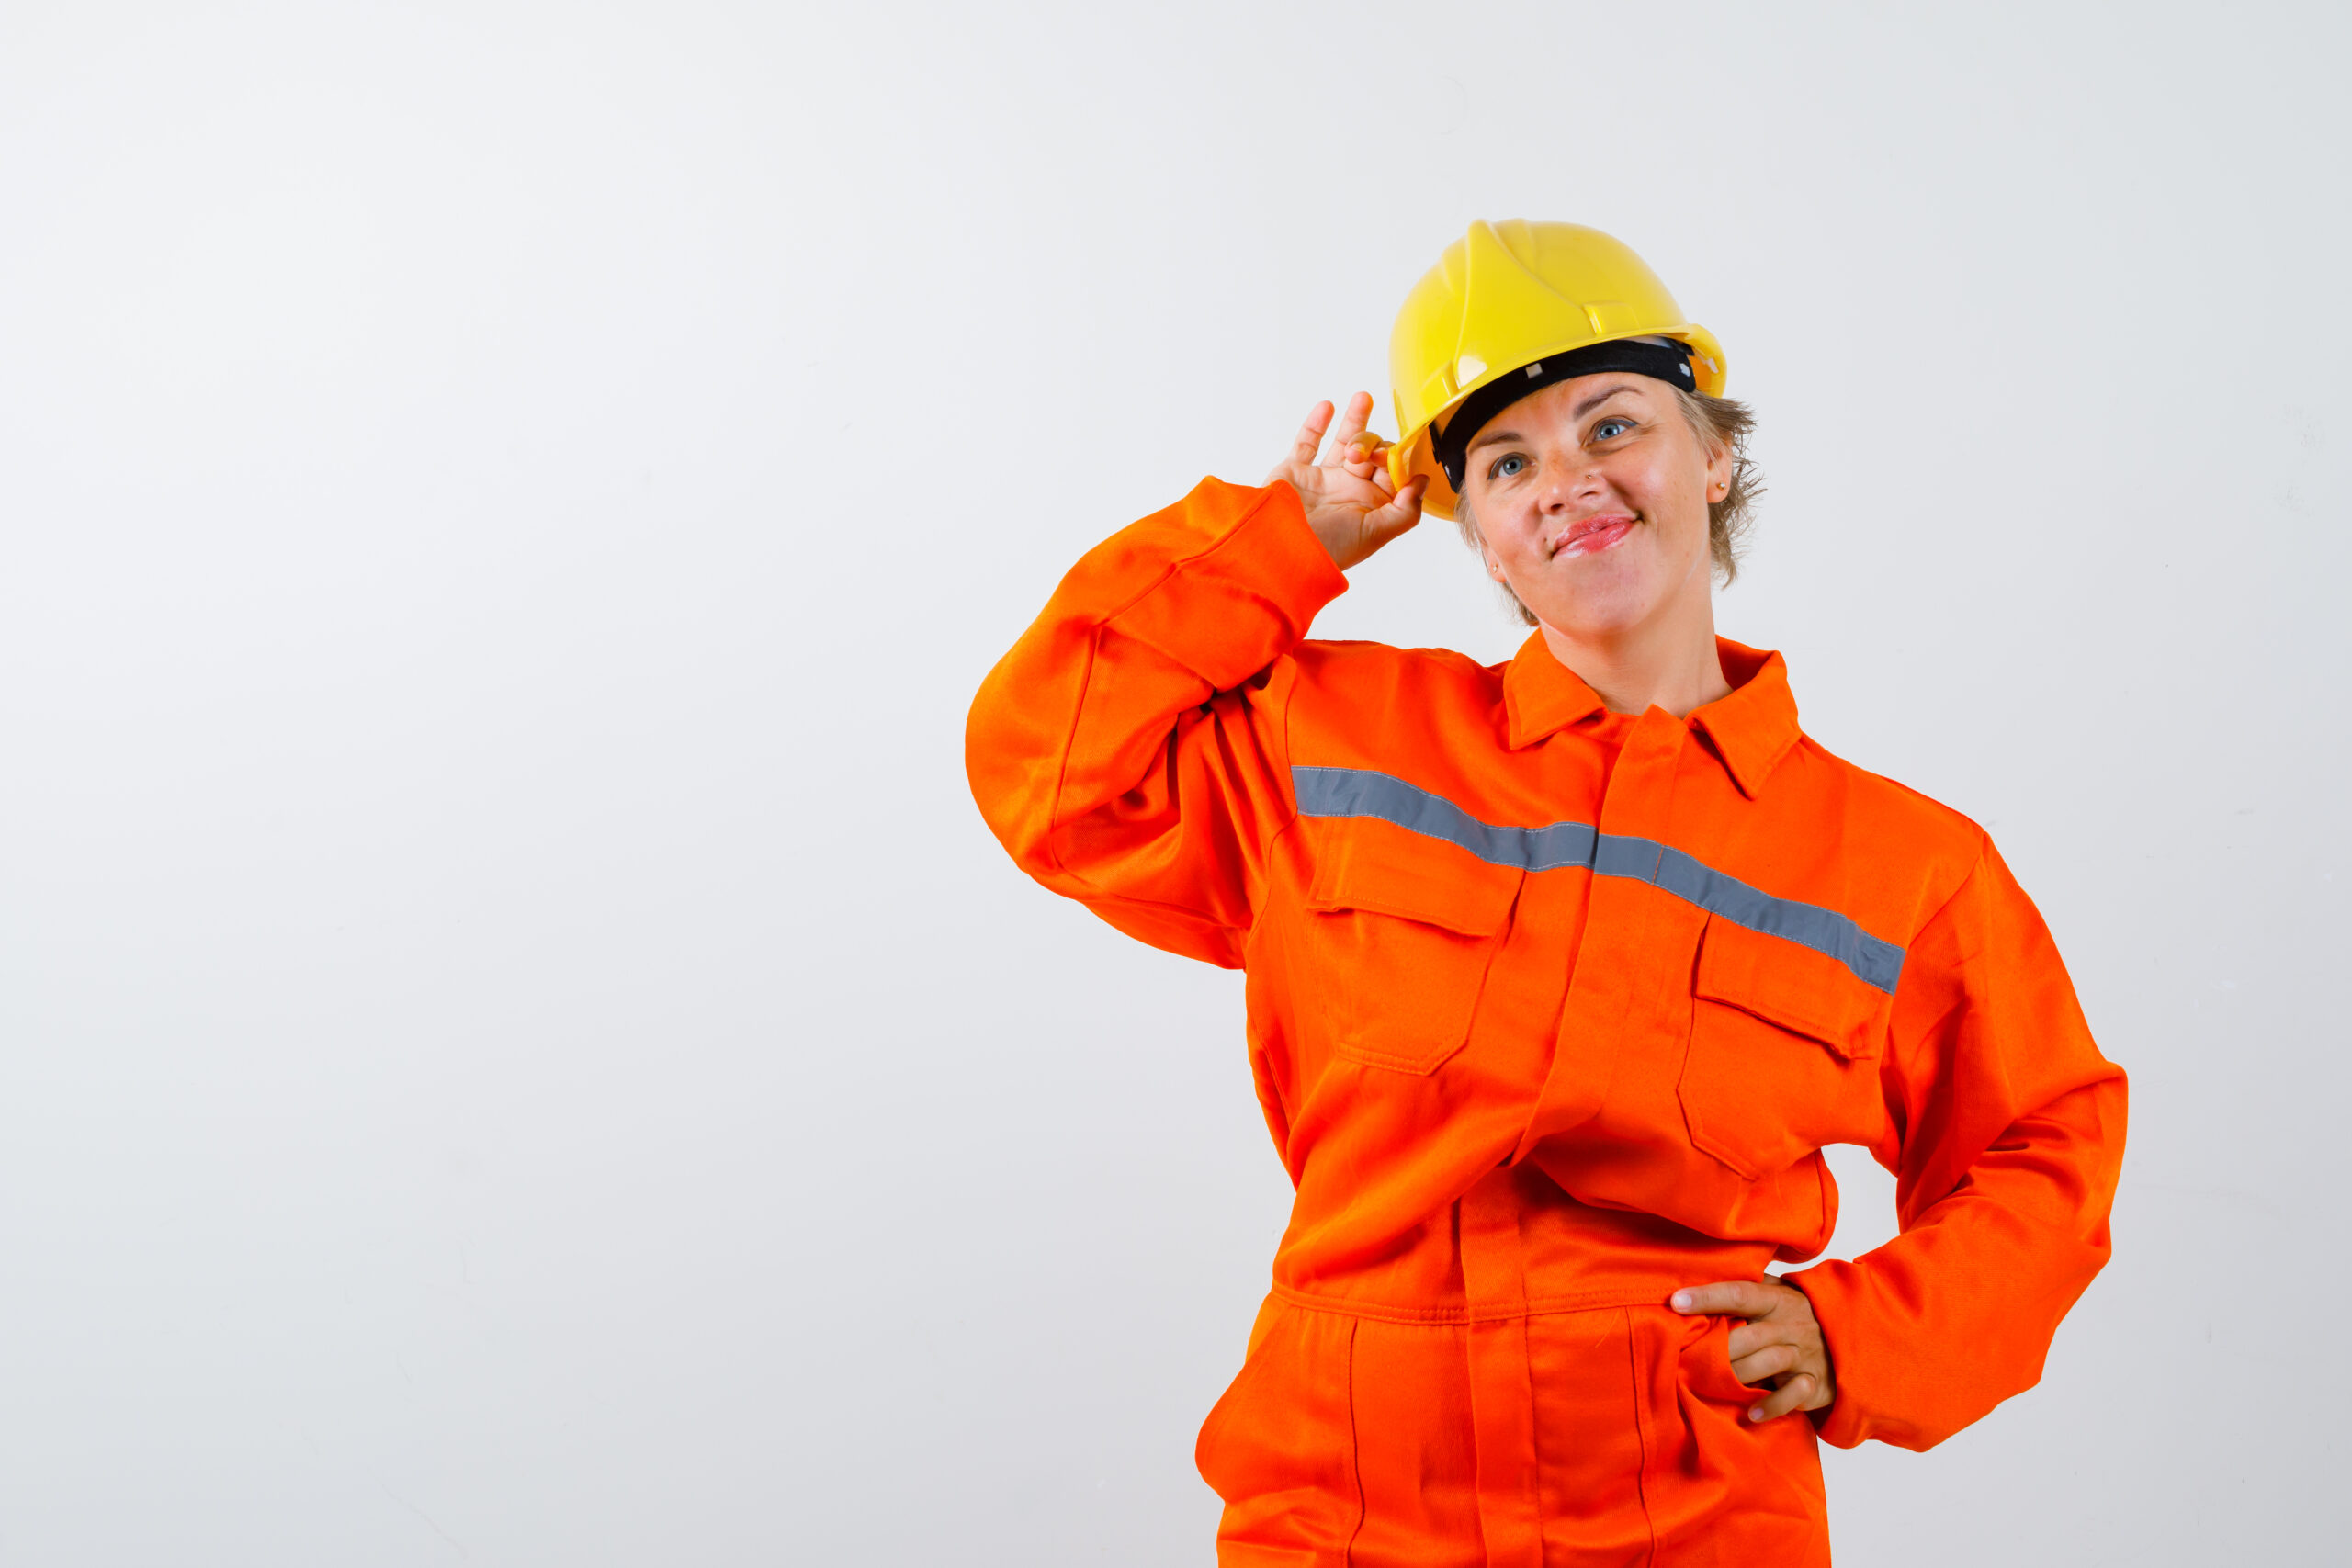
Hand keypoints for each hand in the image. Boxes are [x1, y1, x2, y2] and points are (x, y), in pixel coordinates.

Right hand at [1267, 391, 1426, 570]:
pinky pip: (1307, 443)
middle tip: (1363, 453)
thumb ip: (1405, 510)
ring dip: (1356, 420)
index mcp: (1370, 505)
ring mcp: (1322, 479)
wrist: (1281, 550)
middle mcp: (1348, 490)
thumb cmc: (1328, 548)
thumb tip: (1420, 481)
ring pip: (1344, 442)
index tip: (1391, 458)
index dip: (1396, 459)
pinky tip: (1328, 407)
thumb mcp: (1377, 533)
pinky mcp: (1295, 471)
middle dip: (1373, 445)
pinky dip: (1316, 424)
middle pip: (1372, 453)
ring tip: (1364, 397)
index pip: (1393, 471)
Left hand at [1671, 1276, 1836, 1423]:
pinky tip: (1751, 1412)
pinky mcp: (1815, 1383)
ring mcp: (1805, 1354)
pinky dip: (1773, 1405)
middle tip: (1687, 1355)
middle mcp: (1791, 1325)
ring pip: (1769, 1361)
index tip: (1676, 1302)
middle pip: (1751, 1334)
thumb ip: (1746, 1287)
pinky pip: (1794, 1395)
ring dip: (1739, 1373)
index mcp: (1776, 1299)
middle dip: (1719, 1346)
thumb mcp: (1777, 1291)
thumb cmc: (1795, 1312)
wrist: (1852, 1336)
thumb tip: (1697, 1277)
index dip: (1708, 1296)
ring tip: (1711, 1382)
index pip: (1740, 1293)